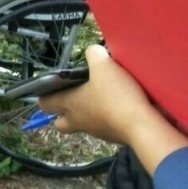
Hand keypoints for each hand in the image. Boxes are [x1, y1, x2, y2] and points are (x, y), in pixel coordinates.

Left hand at [37, 45, 187, 174]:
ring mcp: (96, 131)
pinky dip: (108, 118)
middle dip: (63, 112)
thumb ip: (94, 54)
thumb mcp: (104, 65)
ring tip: (102, 97)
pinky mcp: (113, 136)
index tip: (52, 86)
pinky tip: (120, 106)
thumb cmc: (116, 96)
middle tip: (75, 97)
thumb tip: (93, 51)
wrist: (143, 126)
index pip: (44, 103)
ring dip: (88, 114)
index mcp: (69, 103)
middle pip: (60, 122)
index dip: (45, 95)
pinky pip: (104, 128)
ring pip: (83, 125)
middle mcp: (78, 120)